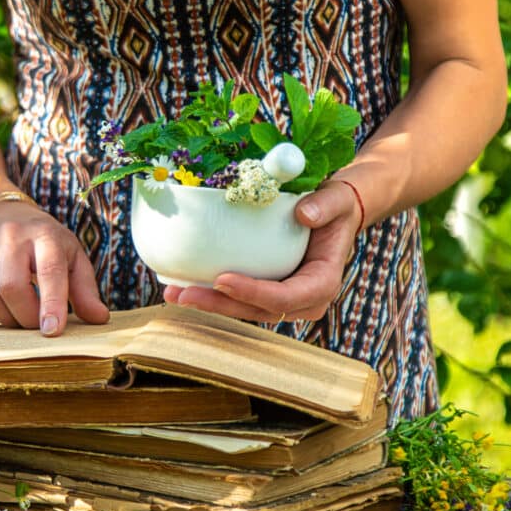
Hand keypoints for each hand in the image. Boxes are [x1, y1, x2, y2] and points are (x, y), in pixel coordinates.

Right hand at [0, 202, 109, 334]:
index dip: (51, 303)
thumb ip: (85, 289)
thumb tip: (99, 319)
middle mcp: (10, 236)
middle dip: (26, 318)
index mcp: (45, 235)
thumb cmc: (46, 245)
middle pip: (11, 288)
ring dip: (6, 319)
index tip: (52, 331)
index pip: (48, 271)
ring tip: (19, 317)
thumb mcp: (72, 258)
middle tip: (37, 325)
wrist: (5, 216)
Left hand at [162, 180, 362, 322]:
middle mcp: (303, 300)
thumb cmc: (335, 207)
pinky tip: (182, 285)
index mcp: (322, 283)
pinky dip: (211, 294)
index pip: (286, 297)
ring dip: (208, 304)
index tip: (222, 279)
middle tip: (183, 293)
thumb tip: (304, 214)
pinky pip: (237, 299)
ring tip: (173, 292)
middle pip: (257, 310)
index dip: (253, 293)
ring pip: (243, 309)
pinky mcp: (265, 292)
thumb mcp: (337, 200)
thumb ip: (326, 205)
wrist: (333, 215)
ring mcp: (283, 300)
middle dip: (219, 305)